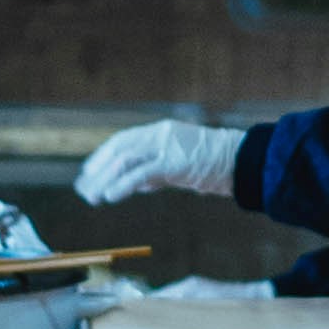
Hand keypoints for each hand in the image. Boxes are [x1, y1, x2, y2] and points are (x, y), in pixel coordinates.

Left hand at [76, 113, 240, 208]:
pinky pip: (140, 174)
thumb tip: (136, 183)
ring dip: (104, 179)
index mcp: (162, 132)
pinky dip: (122, 185)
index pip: (123, 141)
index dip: (102, 157)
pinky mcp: (174, 162)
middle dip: (98, 169)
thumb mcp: (181, 166)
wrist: (244, 162)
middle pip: (119, 149)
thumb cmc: (217, 166)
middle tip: (84, 188)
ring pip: (125, 160)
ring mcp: (167, 146)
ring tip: (92, 197)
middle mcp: (160, 134)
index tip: (89, 173)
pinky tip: (110, 197)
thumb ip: (158, 171)